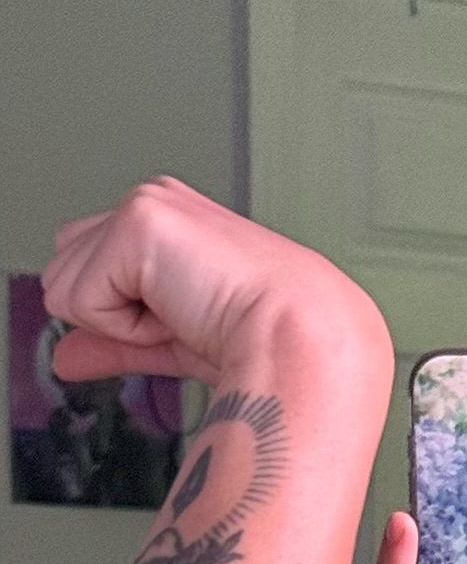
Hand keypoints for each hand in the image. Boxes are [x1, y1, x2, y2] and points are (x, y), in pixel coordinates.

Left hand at [41, 177, 385, 386]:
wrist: (304, 345)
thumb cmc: (267, 344)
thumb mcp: (171, 341)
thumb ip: (115, 340)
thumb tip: (64, 359)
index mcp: (170, 224)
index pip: (91, 269)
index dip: (118, 316)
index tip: (181, 330)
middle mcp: (154, 204)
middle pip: (64, 273)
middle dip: (113, 318)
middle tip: (186, 323)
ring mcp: (144, 206)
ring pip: (65, 287)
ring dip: (122, 323)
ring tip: (188, 317)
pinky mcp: (136, 223)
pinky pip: (82, 300)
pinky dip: (128, 327)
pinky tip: (183, 314)